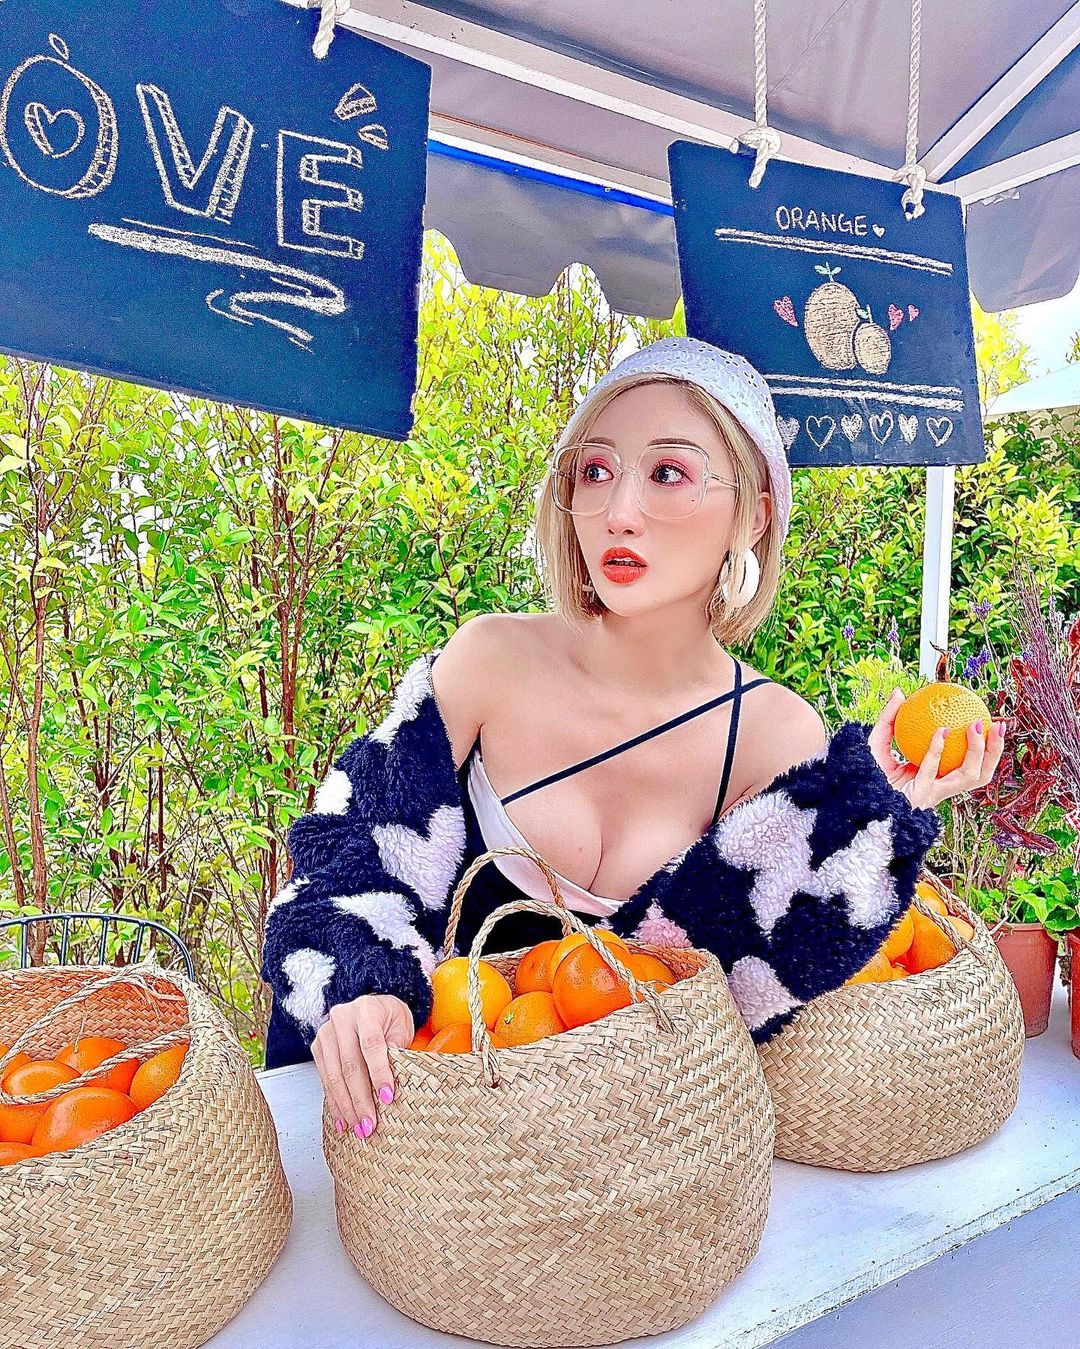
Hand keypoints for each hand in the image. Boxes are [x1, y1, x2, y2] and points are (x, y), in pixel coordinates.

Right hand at [311, 993, 413, 1138]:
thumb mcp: (400, 1027)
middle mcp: (342, 1018)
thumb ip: (396, 1049)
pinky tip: (342, 1120)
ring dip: (346, 1106)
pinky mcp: (318, 1047)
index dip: (379, 1072)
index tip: (387, 1097)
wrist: (371, 1008)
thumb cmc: (389, 1019)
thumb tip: (390, 1082)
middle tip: (369, 1123)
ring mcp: (326, 1033)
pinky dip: (335, 1103)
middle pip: (350, 1064)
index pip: (371, 1044)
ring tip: (358, 1127)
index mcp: (366, 1009)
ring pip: (335, 1076)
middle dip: (360, 1099)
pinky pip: (326, 1080)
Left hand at [868, 688, 1005, 809]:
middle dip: (995, 751)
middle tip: (998, 725)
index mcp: (934, 776)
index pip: (965, 763)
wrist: (849, 797)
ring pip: (971, 777)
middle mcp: (938, 787)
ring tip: (978, 727)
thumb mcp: (876, 742)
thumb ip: (889, 718)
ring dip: (980, 752)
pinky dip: (938, 749)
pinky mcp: (921, 796)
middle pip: (980, 773)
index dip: (983, 747)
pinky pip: (934, 769)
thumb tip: (900, 691)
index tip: (989, 722)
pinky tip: (942, 731)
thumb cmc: (862, 773)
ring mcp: (933, 794)